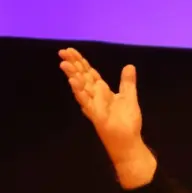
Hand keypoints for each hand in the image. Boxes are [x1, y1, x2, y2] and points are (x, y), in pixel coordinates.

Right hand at [58, 47, 154, 185]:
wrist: (129, 141)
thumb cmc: (127, 122)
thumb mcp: (129, 97)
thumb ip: (127, 82)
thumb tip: (129, 66)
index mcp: (101, 91)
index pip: (88, 73)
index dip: (80, 61)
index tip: (71, 50)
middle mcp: (94, 96)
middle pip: (82, 77)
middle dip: (73, 64)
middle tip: (62, 51)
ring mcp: (93, 105)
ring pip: (81, 88)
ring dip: (72, 76)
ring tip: (64, 63)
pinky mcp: (96, 115)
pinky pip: (86, 102)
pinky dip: (79, 91)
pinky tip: (73, 81)